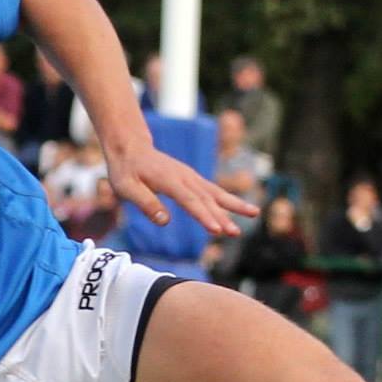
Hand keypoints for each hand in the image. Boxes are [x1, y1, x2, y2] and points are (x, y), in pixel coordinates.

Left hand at [106, 141, 257, 238]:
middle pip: (206, 199)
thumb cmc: (126, 171)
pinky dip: (229, 200)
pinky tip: (244, 208)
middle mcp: (184, 177)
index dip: (203, 216)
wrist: (131, 148)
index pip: (189, 201)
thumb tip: (165, 221)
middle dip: (222, 216)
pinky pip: (213, 190)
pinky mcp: (193, 179)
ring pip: (215, 193)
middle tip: (235, 233)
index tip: (216, 230)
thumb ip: (145, 203)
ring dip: (234, 205)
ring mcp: (191, 177)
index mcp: (168, 180)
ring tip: (255, 214)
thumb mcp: (126, 188)